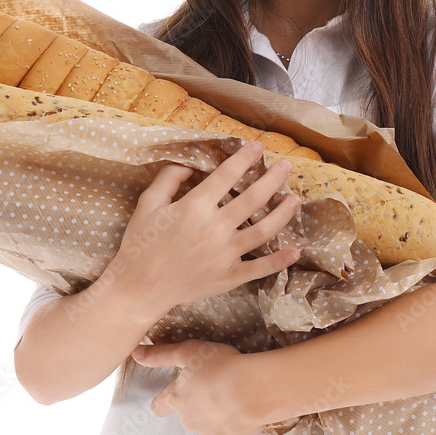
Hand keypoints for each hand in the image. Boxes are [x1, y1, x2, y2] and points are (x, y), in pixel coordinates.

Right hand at [105, 139, 300, 322]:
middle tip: (286, 165)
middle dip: (272, 178)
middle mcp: (214, 228)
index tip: (257, 146)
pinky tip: (295, 251)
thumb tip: (189, 163)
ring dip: (283, 213)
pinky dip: (278, 260)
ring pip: (263, 231)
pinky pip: (258, 268)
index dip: (244, 158)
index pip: (226, 176)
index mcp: (194, 207)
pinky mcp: (228, 277)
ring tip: (296, 199)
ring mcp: (224, 255)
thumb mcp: (147, 204)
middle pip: (253, 199)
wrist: (139, 288)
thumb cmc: (140, 244)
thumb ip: (168, 179)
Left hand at [132, 340, 265, 434]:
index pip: (159, 406)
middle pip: (188, 415)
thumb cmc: (220, 367)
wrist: (254, 390)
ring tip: (235, 396)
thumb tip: (135, 353)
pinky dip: (239, 425)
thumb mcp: (188, 352)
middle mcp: (191, 420)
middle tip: (214, 386)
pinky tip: (247, 410)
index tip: (166, 398)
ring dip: (218, 414)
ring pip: (211, 425)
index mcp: (178, 399)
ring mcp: (213, 434)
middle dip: (198, 404)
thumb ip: (161, 354)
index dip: (162, 402)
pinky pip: (234, 434)